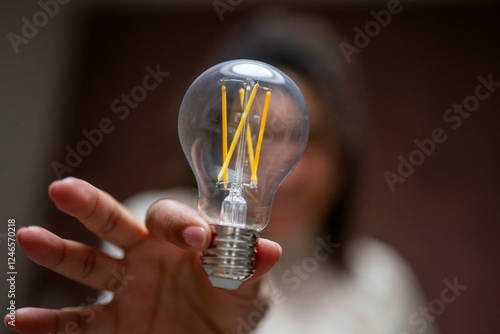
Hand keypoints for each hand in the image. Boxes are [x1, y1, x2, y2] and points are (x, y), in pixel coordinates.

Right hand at [4, 177, 280, 333]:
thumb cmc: (234, 306)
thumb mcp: (248, 292)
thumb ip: (250, 271)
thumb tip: (270, 250)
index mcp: (181, 241)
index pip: (173, 220)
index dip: (181, 224)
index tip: (196, 239)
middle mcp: (148, 256)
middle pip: (116, 224)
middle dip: (92, 206)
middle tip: (64, 188)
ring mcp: (127, 288)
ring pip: (89, 265)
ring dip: (59, 252)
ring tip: (29, 236)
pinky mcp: (114, 323)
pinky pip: (78, 322)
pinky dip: (49, 323)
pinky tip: (20, 321)